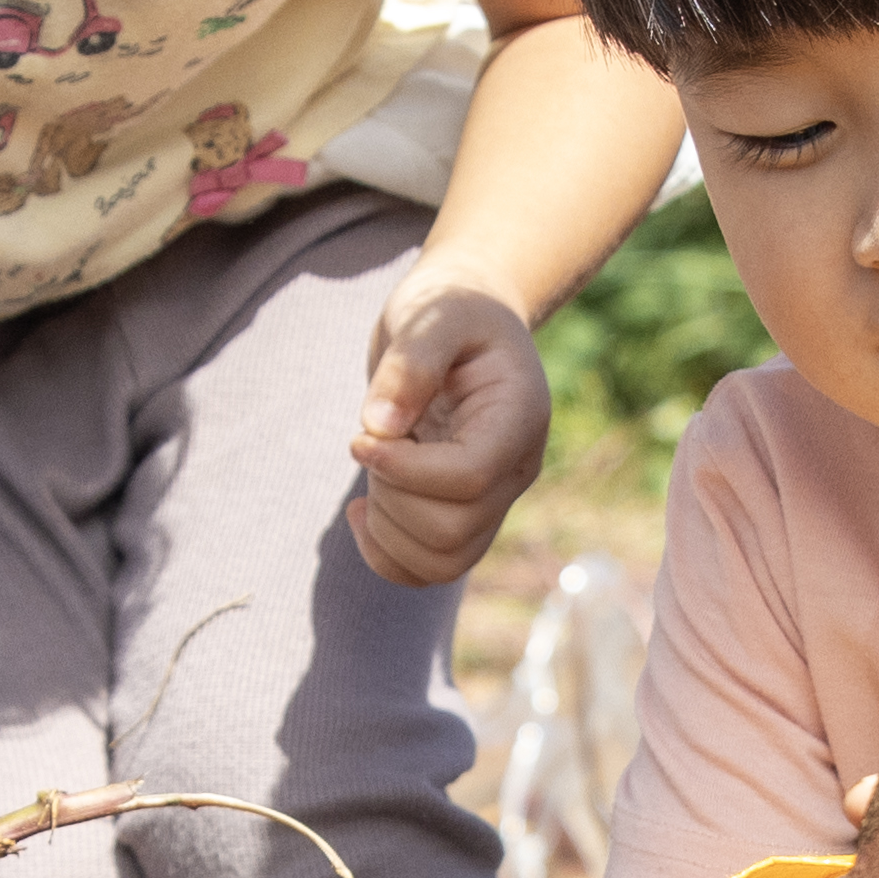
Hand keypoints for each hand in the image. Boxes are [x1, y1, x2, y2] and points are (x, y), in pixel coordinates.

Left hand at [348, 269, 552, 587]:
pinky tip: (362, 509)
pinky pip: (429, 570)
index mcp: (518, 417)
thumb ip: (411, 362)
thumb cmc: (451, 307)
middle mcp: (515, 469)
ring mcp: (494, 499)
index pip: (470, 478)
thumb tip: (379, 425)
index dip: (405, 470)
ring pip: (443, 562)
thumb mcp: (432, 313)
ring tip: (375, 467)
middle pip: (453, 531)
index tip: (360, 437)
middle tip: (370, 442)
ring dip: (387, 528)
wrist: (466, 316)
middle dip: (392, 495)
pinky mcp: (465, 514)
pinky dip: (385, 555)